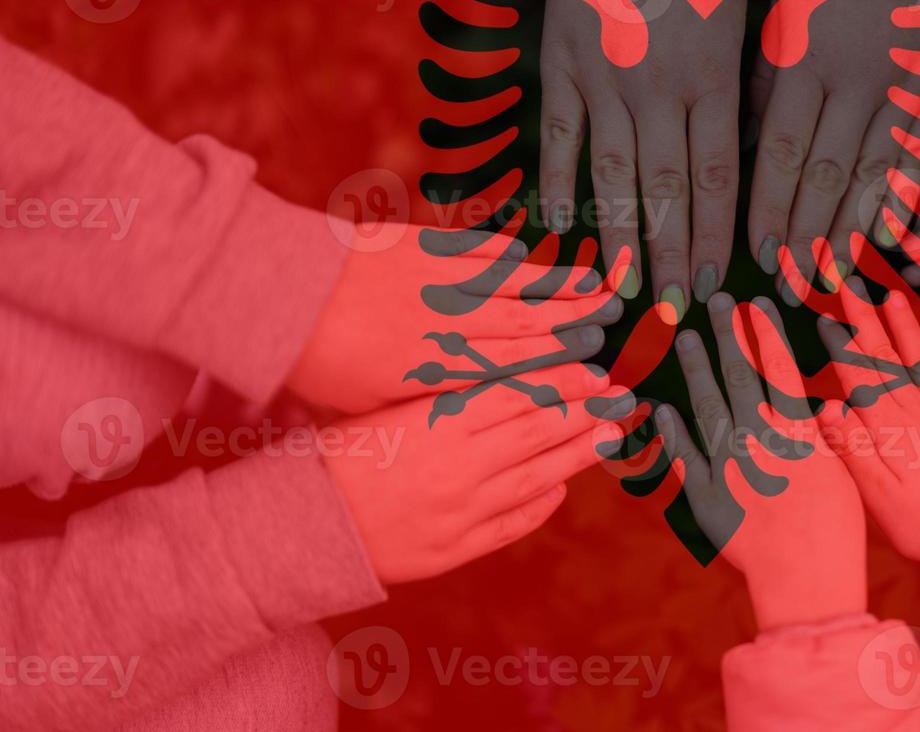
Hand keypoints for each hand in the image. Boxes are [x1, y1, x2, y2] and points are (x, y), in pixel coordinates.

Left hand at [288, 228, 622, 414]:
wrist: (281, 297)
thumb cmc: (319, 362)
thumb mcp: (374, 403)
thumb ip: (426, 402)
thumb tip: (466, 415)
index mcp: (440, 369)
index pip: (515, 370)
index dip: (560, 369)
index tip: (595, 370)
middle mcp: (450, 323)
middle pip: (527, 325)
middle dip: (576, 325)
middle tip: (616, 322)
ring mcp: (440, 280)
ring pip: (512, 285)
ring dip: (557, 287)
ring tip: (597, 286)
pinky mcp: (422, 246)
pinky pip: (478, 249)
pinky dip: (509, 254)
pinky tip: (533, 256)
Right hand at [323, 386, 626, 583]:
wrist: (300, 526)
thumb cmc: (334, 454)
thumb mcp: (386, 407)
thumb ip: (442, 395)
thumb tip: (496, 376)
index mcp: (439, 420)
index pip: (518, 392)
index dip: (561, 381)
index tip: (593, 370)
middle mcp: (460, 465)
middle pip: (538, 432)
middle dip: (583, 412)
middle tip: (619, 397)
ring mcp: (462, 511)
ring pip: (536, 477)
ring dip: (576, 456)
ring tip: (608, 437)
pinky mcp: (455, 549)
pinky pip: (512, 525)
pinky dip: (540, 505)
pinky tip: (560, 489)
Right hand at [538, 0, 743, 313]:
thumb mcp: (739, 19)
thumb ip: (736, 89)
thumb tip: (741, 164)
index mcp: (715, 74)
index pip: (718, 177)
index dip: (716, 237)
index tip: (717, 285)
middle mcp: (661, 84)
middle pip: (669, 189)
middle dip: (674, 256)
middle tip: (675, 312)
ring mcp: (605, 74)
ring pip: (614, 173)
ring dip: (621, 236)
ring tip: (624, 289)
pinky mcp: (561, 60)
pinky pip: (558, 134)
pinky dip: (558, 182)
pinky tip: (562, 225)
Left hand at [654, 294, 866, 630]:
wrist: (806, 575)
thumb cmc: (837, 528)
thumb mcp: (842, 472)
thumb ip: (823, 437)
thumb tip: (817, 407)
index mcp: (796, 431)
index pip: (777, 367)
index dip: (764, 333)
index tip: (753, 304)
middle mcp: (759, 438)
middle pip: (738, 375)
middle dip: (726, 335)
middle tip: (714, 302)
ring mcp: (729, 464)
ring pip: (707, 404)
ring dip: (696, 368)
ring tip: (684, 338)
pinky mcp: (707, 494)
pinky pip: (685, 456)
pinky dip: (672, 431)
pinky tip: (661, 408)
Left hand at [745, 0, 919, 297]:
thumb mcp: (784, 7)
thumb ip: (766, 78)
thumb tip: (742, 152)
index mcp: (804, 53)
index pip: (779, 152)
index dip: (768, 210)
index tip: (755, 256)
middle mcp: (854, 75)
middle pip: (824, 175)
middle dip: (803, 238)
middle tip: (789, 289)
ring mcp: (903, 82)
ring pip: (871, 173)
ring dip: (849, 232)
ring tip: (831, 279)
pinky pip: (916, 154)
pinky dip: (898, 198)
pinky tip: (886, 237)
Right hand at [815, 285, 919, 617]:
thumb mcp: (880, 498)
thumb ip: (854, 449)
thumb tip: (826, 406)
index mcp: (891, 426)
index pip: (859, 372)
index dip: (839, 340)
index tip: (821, 308)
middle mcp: (919, 411)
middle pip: (886, 355)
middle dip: (864, 317)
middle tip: (849, 282)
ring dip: (904, 326)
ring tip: (890, 294)